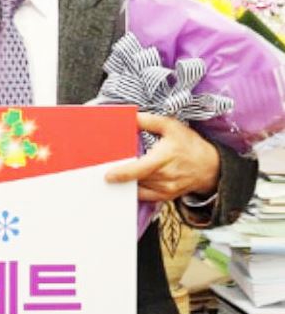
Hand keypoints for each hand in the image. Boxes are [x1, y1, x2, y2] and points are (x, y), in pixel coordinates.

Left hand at [104, 113, 219, 202]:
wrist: (210, 167)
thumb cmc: (190, 145)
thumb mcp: (171, 126)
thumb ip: (149, 121)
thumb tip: (130, 117)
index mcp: (164, 158)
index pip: (141, 169)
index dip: (123, 174)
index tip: (108, 175)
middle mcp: (165, 176)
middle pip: (136, 179)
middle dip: (120, 175)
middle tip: (104, 170)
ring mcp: (165, 189)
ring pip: (138, 188)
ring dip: (127, 182)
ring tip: (117, 174)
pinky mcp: (165, 196)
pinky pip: (145, 196)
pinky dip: (135, 190)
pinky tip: (128, 182)